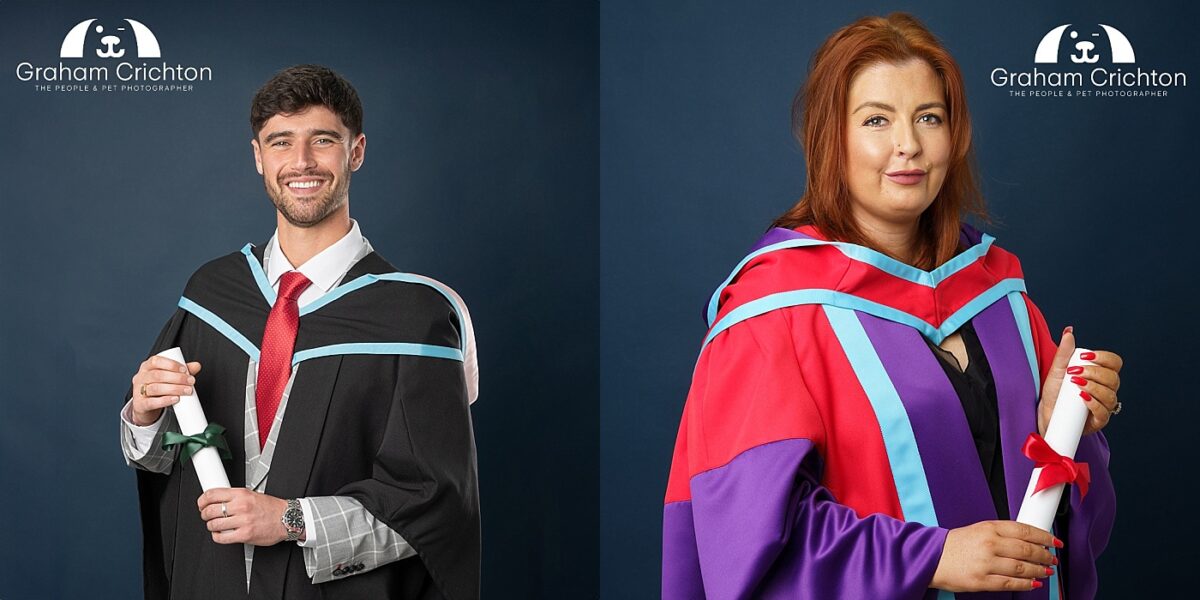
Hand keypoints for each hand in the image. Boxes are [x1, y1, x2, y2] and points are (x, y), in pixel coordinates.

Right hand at [130, 356, 201, 425]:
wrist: (146, 405)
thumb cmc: (158, 386)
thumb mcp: (167, 376)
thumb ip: (182, 370)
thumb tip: (197, 365)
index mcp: (147, 366)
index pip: (156, 361)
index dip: (171, 364)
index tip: (185, 369)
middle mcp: (140, 377)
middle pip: (157, 375)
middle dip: (177, 378)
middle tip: (191, 381)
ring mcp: (138, 391)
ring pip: (155, 388)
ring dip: (174, 389)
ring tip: (187, 390)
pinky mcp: (140, 404)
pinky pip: (151, 402)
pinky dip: (165, 401)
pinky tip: (175, 399)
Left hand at [197, 488, 289, 545]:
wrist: (287, 518)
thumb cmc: (271, 508)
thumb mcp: (252, 494)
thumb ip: (234, 497)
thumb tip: (216, 499)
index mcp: (242, 494)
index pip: (212, 494)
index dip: (202, 500)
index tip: (201, 504)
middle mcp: (241, 506)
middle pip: (209, 510)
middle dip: (204, 515)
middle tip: (207, 516)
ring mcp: (243, 521)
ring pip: (214, 525)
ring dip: (211, 526)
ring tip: (216, 525)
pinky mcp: (245, 535)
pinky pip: (222, 537)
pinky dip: (217, 536)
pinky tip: (221, 534)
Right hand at [930, 520, 1058, 591]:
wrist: (933, 558)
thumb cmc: (956, 544)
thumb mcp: (980, 530)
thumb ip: (1003, 533)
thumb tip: (1030, 540)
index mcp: (989, 528)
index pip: (1025, 530)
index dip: (1044, 537)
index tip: (1055, 542)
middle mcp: (989, 544)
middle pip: (1027, 550)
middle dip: (1045, 556)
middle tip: (1052, 558)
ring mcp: (986, 563)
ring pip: (1022, 568)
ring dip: (1039, 570)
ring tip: (1046, 571)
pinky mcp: (982, 581)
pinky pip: (1011, 583)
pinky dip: (1026, 584)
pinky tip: (1034, 583)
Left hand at [1037, 327, 1122, 436]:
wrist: (1046, 413)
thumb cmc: (1054, 392)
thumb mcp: (1057, 370)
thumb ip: (1064, 352)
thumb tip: (1068, 331)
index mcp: (1101, 375)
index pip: (1114, 363)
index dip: (1104, 358)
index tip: (1085, 357)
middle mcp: (1107, 389)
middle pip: (1113, 378)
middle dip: (1094, 373)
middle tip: (1073, 373)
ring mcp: (1104, 406)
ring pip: (1110, 395)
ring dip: (1093, 387)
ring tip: (1075, 384)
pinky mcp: (1098, 421)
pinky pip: (1103, 413)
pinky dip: (1094, 404)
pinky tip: (1082, 397)